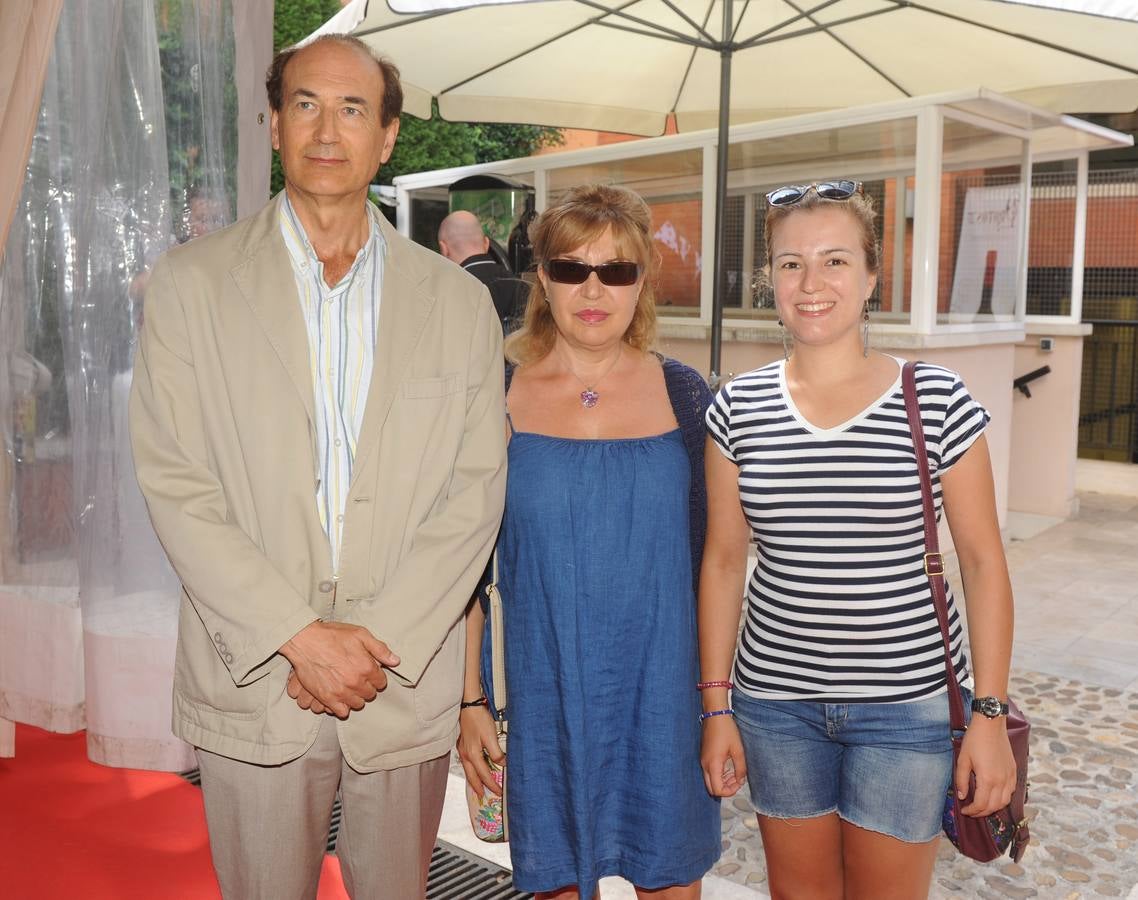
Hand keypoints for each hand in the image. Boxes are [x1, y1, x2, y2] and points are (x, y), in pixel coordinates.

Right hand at [281, 621, 399, 718]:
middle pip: (370, 694)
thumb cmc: (333, 635)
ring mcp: (341, 691)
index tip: (370, 672)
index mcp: (366, 667)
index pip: (381, 682)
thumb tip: (396, 661)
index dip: (376, 677)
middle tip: (358, 678)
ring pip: (358, 704)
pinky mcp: (327, 698)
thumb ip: (380, 649)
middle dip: (367, 686)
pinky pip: (341, 712)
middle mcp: (355, 682)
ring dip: (356, 697)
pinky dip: (342, 707)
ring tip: (349, 686)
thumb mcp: (360, 634)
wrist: (306, 641)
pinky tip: (340, 696)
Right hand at [457, 706, 504, 796]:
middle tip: (483, 796)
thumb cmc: (479, 719)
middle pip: (472, 776)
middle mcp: (465, 755)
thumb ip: (496, 752)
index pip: (484, 775)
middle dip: (478, 787)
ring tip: (478, 787)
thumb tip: (502, 764)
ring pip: (468, 770)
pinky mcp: (462, 744)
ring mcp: (462, 750)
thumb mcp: (491, 736)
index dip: (491, 784)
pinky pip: (466, 763)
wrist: (469, 705)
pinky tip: (474, 769)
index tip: (498, 792)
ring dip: (473, 780)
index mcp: (472, 755)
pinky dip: (471, 770)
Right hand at [700, 715, 747, 797]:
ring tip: (734, 772)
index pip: (717, 790)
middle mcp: (705, 765)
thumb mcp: (738, 750)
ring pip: (710, 781)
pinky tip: (728, 766)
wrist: (715, 715)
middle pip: (712, 788)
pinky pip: (709, 772)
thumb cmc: (726, 730)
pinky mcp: (704, 756)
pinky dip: (719, 774)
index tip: (739, 782)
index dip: (730, 791)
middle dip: (725, 788)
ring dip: (722, 781)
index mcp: (713, 764)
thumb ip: (741, 768)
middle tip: (737, 779)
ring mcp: (703, 760)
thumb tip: (741, 780)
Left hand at [956, 716, 1016, 816]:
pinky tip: (993, 795)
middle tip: (971, 811)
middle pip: (994, 807)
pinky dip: (1002, 799)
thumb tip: (962, 796)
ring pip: (1005, 802)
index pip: (981, 805)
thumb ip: (962, 780)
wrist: (991, 724)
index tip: (964, 810)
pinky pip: (1011, 792)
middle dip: (981, 813)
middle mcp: (1002, 781)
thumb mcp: (963, 759)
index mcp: (988, 779)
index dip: (972, 811)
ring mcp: (1010, 777)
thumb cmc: (975, 740)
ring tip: (981, 806)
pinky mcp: (1014, 771)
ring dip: (993, 807)